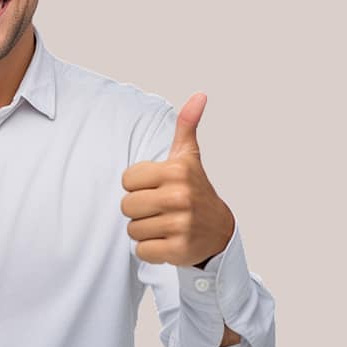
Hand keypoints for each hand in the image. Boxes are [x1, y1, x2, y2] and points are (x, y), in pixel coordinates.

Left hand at [121, 93, 234, 266]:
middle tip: (159, 209)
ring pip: (132, 230)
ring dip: (144, 230)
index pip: (126, 181)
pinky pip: (141, 251)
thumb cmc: (194, 190)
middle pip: (126, 206)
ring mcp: (180, 225)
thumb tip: (199, 95)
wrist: (219, 231)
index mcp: (176, 172)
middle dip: (139, 210)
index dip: (138, 186)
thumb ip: (187, 126)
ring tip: (164, 224)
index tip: (157, 188)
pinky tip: (167, 241)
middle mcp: (180, 197)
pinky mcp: (178, 250)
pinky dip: (150, 249)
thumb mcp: (189, 157)